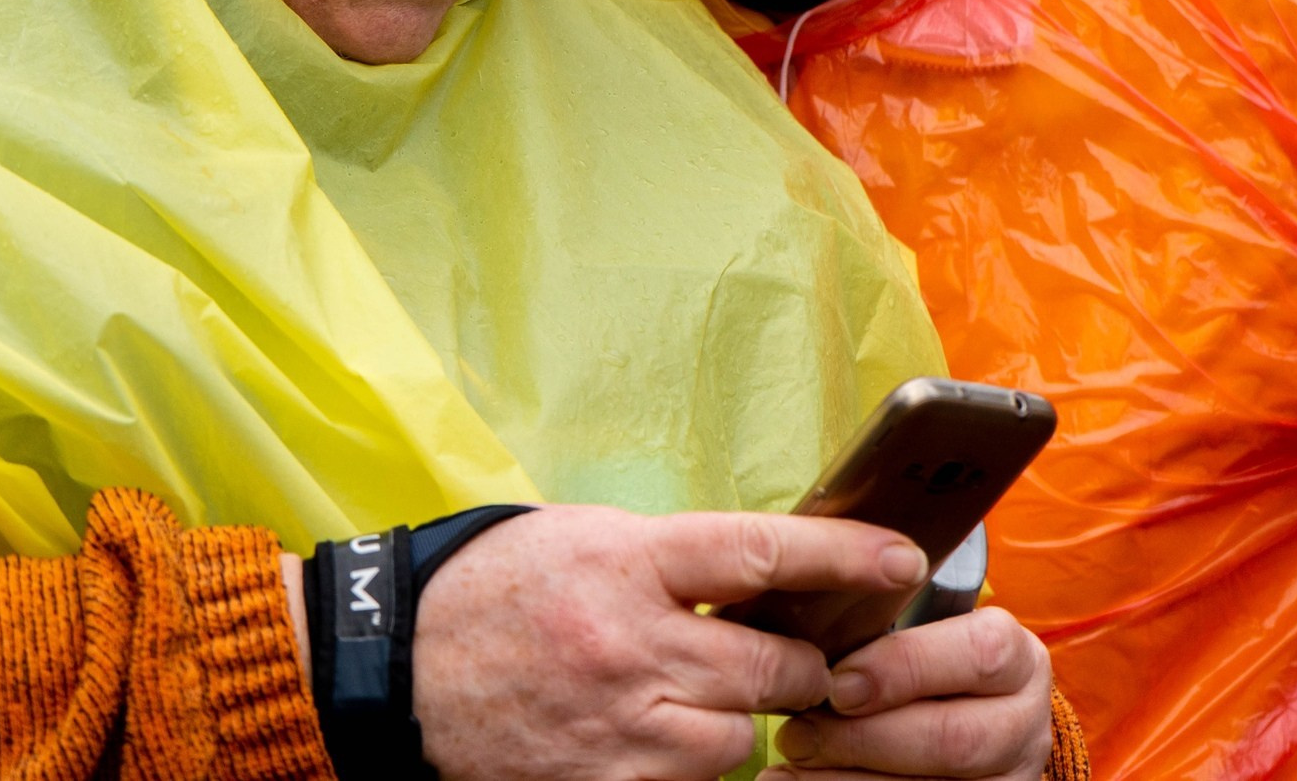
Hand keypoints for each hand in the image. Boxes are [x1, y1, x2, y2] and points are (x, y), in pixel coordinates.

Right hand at [411, 505, 930, 780]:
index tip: (903, 558)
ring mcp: (619, 725)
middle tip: (790, 655)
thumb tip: (763, 572)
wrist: (393, 668)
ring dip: (739, 722)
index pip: (764, 550)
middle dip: (797, 663)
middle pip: (777, 664)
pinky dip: (689, 766)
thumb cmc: (491, 590)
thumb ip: (671, 557)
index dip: (846, 555)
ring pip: (741, 738)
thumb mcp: (582, 537)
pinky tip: (657, 738)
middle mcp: (632, 643)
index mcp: (629, 561)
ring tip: (695, 697)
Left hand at [766, 606, 1051, 779]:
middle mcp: (1024, 724)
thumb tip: (811, 621)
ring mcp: (1009, 778)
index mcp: (1017, 659)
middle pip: (954, 738)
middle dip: (865, 738)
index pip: (980, 655)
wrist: (960, 718)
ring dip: (846, 779)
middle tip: (798, 732)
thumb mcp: (923, 631)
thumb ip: (887, 624)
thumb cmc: (921, 664)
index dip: (905, 668)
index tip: (839, 682)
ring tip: (792, 763)